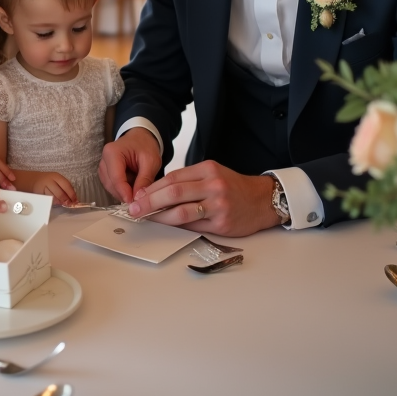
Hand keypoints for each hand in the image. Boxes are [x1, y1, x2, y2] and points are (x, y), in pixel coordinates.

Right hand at [31, 173, 76, 205]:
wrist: (35, 180)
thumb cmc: (50, 181)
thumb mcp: (58, 180)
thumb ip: (65, 188)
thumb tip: (74, 198)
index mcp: (57, 177)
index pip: (66, 185)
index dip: (72, 194)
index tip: (75, 201)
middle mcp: (50, 181)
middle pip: (60, 193)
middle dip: (66, 200)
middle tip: (69, 204)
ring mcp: (43, 187)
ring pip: (53, 197)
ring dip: (59, 202)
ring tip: (62, 203)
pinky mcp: (39, 193)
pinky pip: (47, 199)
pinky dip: (52, 202)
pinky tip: (54, 202)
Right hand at [98, 128, 160, 203]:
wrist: (141, 138)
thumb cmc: (145, 146)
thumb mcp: (151, 161)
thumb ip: (145, 180)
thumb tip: (138, 198)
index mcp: (112, 152)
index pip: (116, 178)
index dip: (124, 193)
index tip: (134, 203)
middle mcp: (104, 160)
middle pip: (111, 184)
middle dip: (124, 194)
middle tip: (139, 199)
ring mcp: (103, 167)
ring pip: (110, 187)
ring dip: (123, 192)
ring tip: (138, 187)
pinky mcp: (106, 173)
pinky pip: (112, 186)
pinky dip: (122, 189)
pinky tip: (132, 185)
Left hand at [125, 161, 279, 236]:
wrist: (262, 200)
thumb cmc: (233, 187)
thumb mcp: (212, 175)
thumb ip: (188, 181)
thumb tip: (156, 193)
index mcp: (207, 169)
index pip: (172, 178)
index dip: (152, 188)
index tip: (138, 195)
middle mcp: (213, 185)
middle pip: (173, 192)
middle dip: (149, 201)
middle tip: (134, 209)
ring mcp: (218, 205)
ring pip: (180, 211)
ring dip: (159, 216)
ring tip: (146, 218)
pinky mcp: (221, 223)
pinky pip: (193, 226)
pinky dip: (177, 226)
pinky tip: (167, 225)